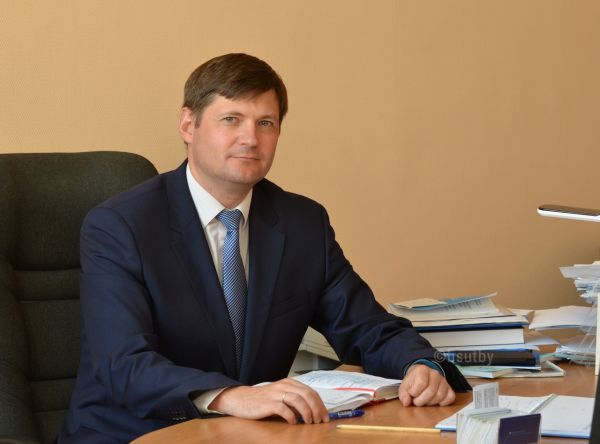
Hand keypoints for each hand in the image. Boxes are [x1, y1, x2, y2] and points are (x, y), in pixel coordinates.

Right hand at [208, 377, 329, 423]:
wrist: (242, 399)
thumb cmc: (263, 400)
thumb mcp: (281, 396)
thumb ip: (295, 400)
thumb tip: (312, 411)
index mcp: (289, 383)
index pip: (310, 391)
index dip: (320, 404)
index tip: (325, 415)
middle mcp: (284, 386)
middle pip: (307, 394)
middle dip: (317, 408)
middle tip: (320, 420)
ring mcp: (276, 394)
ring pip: (298, 400)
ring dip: (307, 412)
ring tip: (309, 422)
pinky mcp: (268, 403)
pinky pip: (284, 409)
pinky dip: (291, 416)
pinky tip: (293, 422)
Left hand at [398, 364, 455, 406]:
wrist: (421, 376)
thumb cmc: (413, 381)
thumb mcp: (405, 386)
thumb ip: (403, 394)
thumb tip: (406, 403)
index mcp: (422, 370)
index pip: (421, 383)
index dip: (415, 392)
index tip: (411, 394)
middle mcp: (435, 373)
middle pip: (431, 391)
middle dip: (421, 400)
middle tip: (417, 401)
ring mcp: (443, 381)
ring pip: (440, 395)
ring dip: (430, 403)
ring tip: (424, 401)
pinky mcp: (449, 388)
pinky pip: (450, 398)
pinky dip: (443, 403)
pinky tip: (435, 402)